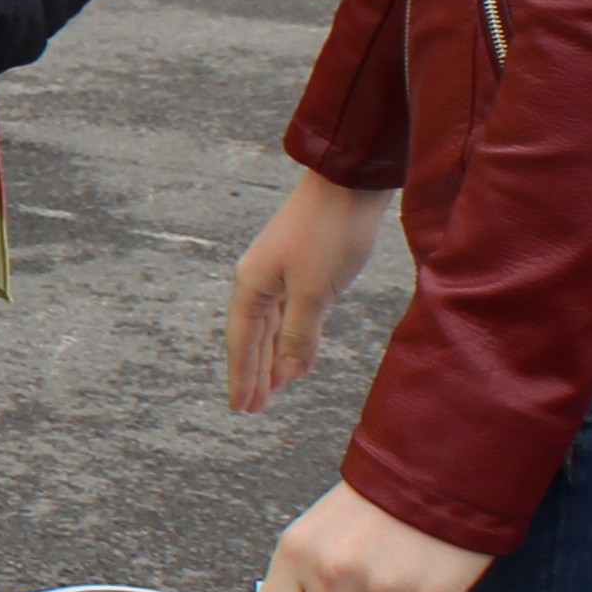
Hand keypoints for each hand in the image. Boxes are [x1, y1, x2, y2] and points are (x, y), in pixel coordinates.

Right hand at [225, 168, 392, 412]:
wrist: (350, 182)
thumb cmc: (329, 234)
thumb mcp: (314, 292)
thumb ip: (298, 336)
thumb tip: (288, 374)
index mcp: (253, 286)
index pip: (243, 343)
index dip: (243, 377)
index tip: (242, 409)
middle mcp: (260, 280)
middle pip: (254, 337)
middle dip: (255, 373)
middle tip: (253, 409)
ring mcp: (281, 272)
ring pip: (273, 326)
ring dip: (273, 358)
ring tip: (272, 389)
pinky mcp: (304, 266)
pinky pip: (292, 312)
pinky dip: (292, 336)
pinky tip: (297, 352)